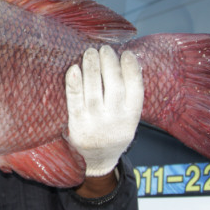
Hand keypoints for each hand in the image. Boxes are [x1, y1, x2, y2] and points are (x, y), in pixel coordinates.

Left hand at [65, 46, 143, 176]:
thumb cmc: (113, 132)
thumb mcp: (129, 120)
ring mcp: (95, 122)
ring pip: (94, 90)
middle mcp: (115, 120)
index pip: (135, 89)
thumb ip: (128, 97)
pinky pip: (75, 101)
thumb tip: (124, 63)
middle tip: (105, 49)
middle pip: (114, 87)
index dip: (132, 69)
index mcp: (131, 118)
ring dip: (92, 68)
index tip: (127, 54)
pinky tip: (73, 69)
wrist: (97, 161)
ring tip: (91, 52)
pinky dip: (74, 84)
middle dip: (110, 64)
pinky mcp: (77, 124)